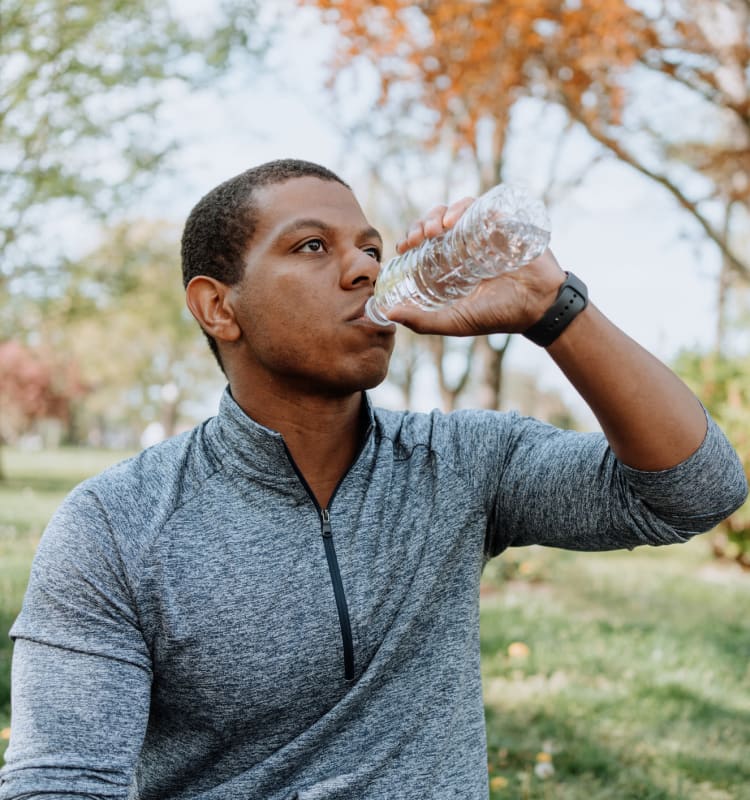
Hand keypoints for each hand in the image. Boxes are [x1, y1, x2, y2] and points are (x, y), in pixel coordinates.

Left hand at [387, 198, 566, 336]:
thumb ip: (423, 321)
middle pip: (436, 220)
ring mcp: (485, 231)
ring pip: (456, 208)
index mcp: (452, 262)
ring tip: (437, 227)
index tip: (404, 246)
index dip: (411, 238)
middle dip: (422, 223)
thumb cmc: (498, 315)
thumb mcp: (455, 321)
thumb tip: (388, 315)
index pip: (424, 241)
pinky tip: (455, 219)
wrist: (538, 307)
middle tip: (419, 236)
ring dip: (441, 212)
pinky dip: (465, 207)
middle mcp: (465, 244)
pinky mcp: (503, 222)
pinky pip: (481, 204)